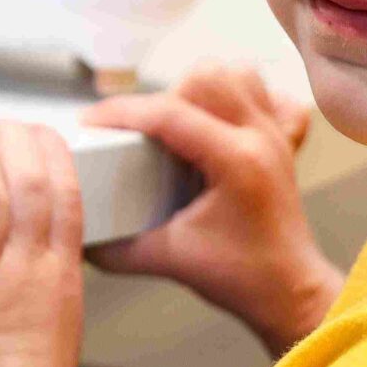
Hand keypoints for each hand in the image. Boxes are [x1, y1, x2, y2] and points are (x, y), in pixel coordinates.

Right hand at [83, 62, 341, 357]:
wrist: (289, 292)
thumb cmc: (243, 278)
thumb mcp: (168, 260)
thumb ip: (117, 248)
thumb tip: (77, 232)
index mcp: (237, 161)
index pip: (169, 115)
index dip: (122, 112)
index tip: (91, 121)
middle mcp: (261, 137)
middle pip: (207, 77)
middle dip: (163, 97)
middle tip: (143, 132)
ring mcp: (276, 135)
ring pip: (239, 74)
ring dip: (202, 88)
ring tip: (180, 122)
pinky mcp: (283, 141)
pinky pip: (271, 95)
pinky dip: (244, 96)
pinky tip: (223, 120)